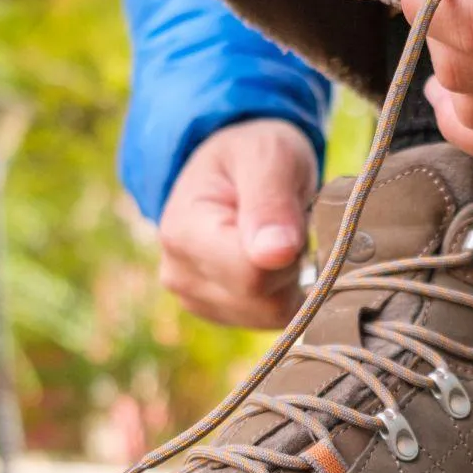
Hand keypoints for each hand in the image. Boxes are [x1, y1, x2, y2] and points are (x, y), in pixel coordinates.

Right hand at [158, 119, 316, 328]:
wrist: (230, 169)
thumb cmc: (251, 153)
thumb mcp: (268, 155)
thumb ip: (271, 201)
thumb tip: (275, 254)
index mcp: (184, 234)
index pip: (253, 275)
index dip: (288, 249)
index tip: (291, 213)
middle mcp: (181, 277)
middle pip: (265, 299)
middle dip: (291, 262)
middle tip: (286, 222)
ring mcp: (197, 301)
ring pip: (272, 313)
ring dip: (291, 278)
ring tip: (276, 238)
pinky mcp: (219, 315)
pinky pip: (271, 318)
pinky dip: (285, 291)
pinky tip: (274, 262)